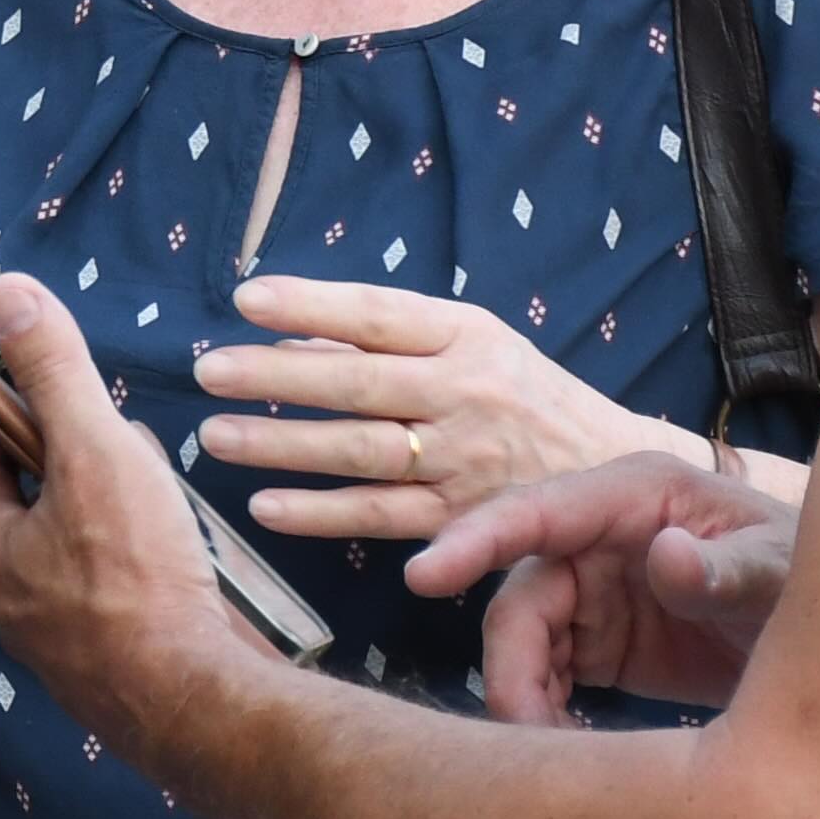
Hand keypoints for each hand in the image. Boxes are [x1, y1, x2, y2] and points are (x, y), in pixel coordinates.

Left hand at [0, 266, 256, 747]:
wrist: (197, 702)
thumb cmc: (138, 577)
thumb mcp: (95, 450)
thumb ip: (53, 373)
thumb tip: (4, 290)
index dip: (21, 415)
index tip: (66, 398)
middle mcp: (12, 603)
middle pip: (35, 505)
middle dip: (80, 468)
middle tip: (129, 453)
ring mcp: (60, 644)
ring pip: (79, 552)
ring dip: (116, 519)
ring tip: (164, 509)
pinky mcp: (108, 671)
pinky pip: (116, 598)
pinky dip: (142, 572)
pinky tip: (182, 565)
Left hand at [192, 276, 663, 541]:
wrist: (612, 470)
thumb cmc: (523, 395)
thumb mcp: (476, 344)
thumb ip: (393, 341)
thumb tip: (292, 338)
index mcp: (469, 336)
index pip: (380, 315)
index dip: (312, 305)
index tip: (247, 299)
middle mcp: (466, 394)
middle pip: (359, 384)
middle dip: (276, 377)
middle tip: (207, 370)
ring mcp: (463, 461)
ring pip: (359, 452)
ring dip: (281, 446)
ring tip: (215, 435)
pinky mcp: (460, 520)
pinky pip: (378, 516)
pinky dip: (320, 513)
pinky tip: (265, 506)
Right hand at [404, 452, 799, 721]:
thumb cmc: (809, 577)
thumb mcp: (781, 571)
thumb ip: (727, 567)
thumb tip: (665, 556)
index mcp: (635, 497)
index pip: (538, 512)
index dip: (476, 540)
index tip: (423, 578)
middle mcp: (600, 538)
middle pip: (521, 598)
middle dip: (512, 666)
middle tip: (526, 733)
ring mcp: (597, 592)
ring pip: (525, 645)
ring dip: (526, 699)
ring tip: (558, 755)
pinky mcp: (602, 644)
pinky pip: (547, 678)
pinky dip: (546, 717)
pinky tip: (571, 755)